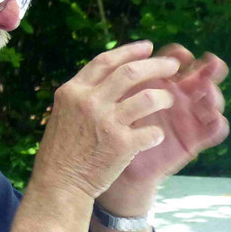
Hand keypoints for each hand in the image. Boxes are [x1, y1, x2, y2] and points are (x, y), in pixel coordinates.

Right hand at [28, 41, 181, 202]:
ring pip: (148, 98)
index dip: (130, 52)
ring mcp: (105, 122)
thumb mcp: (63, 114)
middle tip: (172, 67)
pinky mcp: (121, 144)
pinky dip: (156, 134)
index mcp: (72, 91)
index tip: (147, 47)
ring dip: (164, 97)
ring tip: (169, 100)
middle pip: (131, 72)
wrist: (58, 184)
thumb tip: (112, 77)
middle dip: (157, 66)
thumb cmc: (61, 152)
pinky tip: (153, 137)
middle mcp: (88, 102)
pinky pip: (152, 132)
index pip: (105, 61)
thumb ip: (84, 95)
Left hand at [102, 43, 227, 200]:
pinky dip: (217, 124)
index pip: (171, 64)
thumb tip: (115, 67)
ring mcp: (186, 117)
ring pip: (209, 99)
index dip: (176, 55)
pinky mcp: (193, 140)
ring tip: (207, 89)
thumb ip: (116, 88)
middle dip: (204, 68)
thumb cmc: (107, 132)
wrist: (112, 168)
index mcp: (157, 84)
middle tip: (204, 64)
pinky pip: (213, 130)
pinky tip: (215, 119)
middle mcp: (176, 97)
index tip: (176, 53)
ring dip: (212, 92)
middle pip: (197, 77)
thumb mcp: (109, 107)